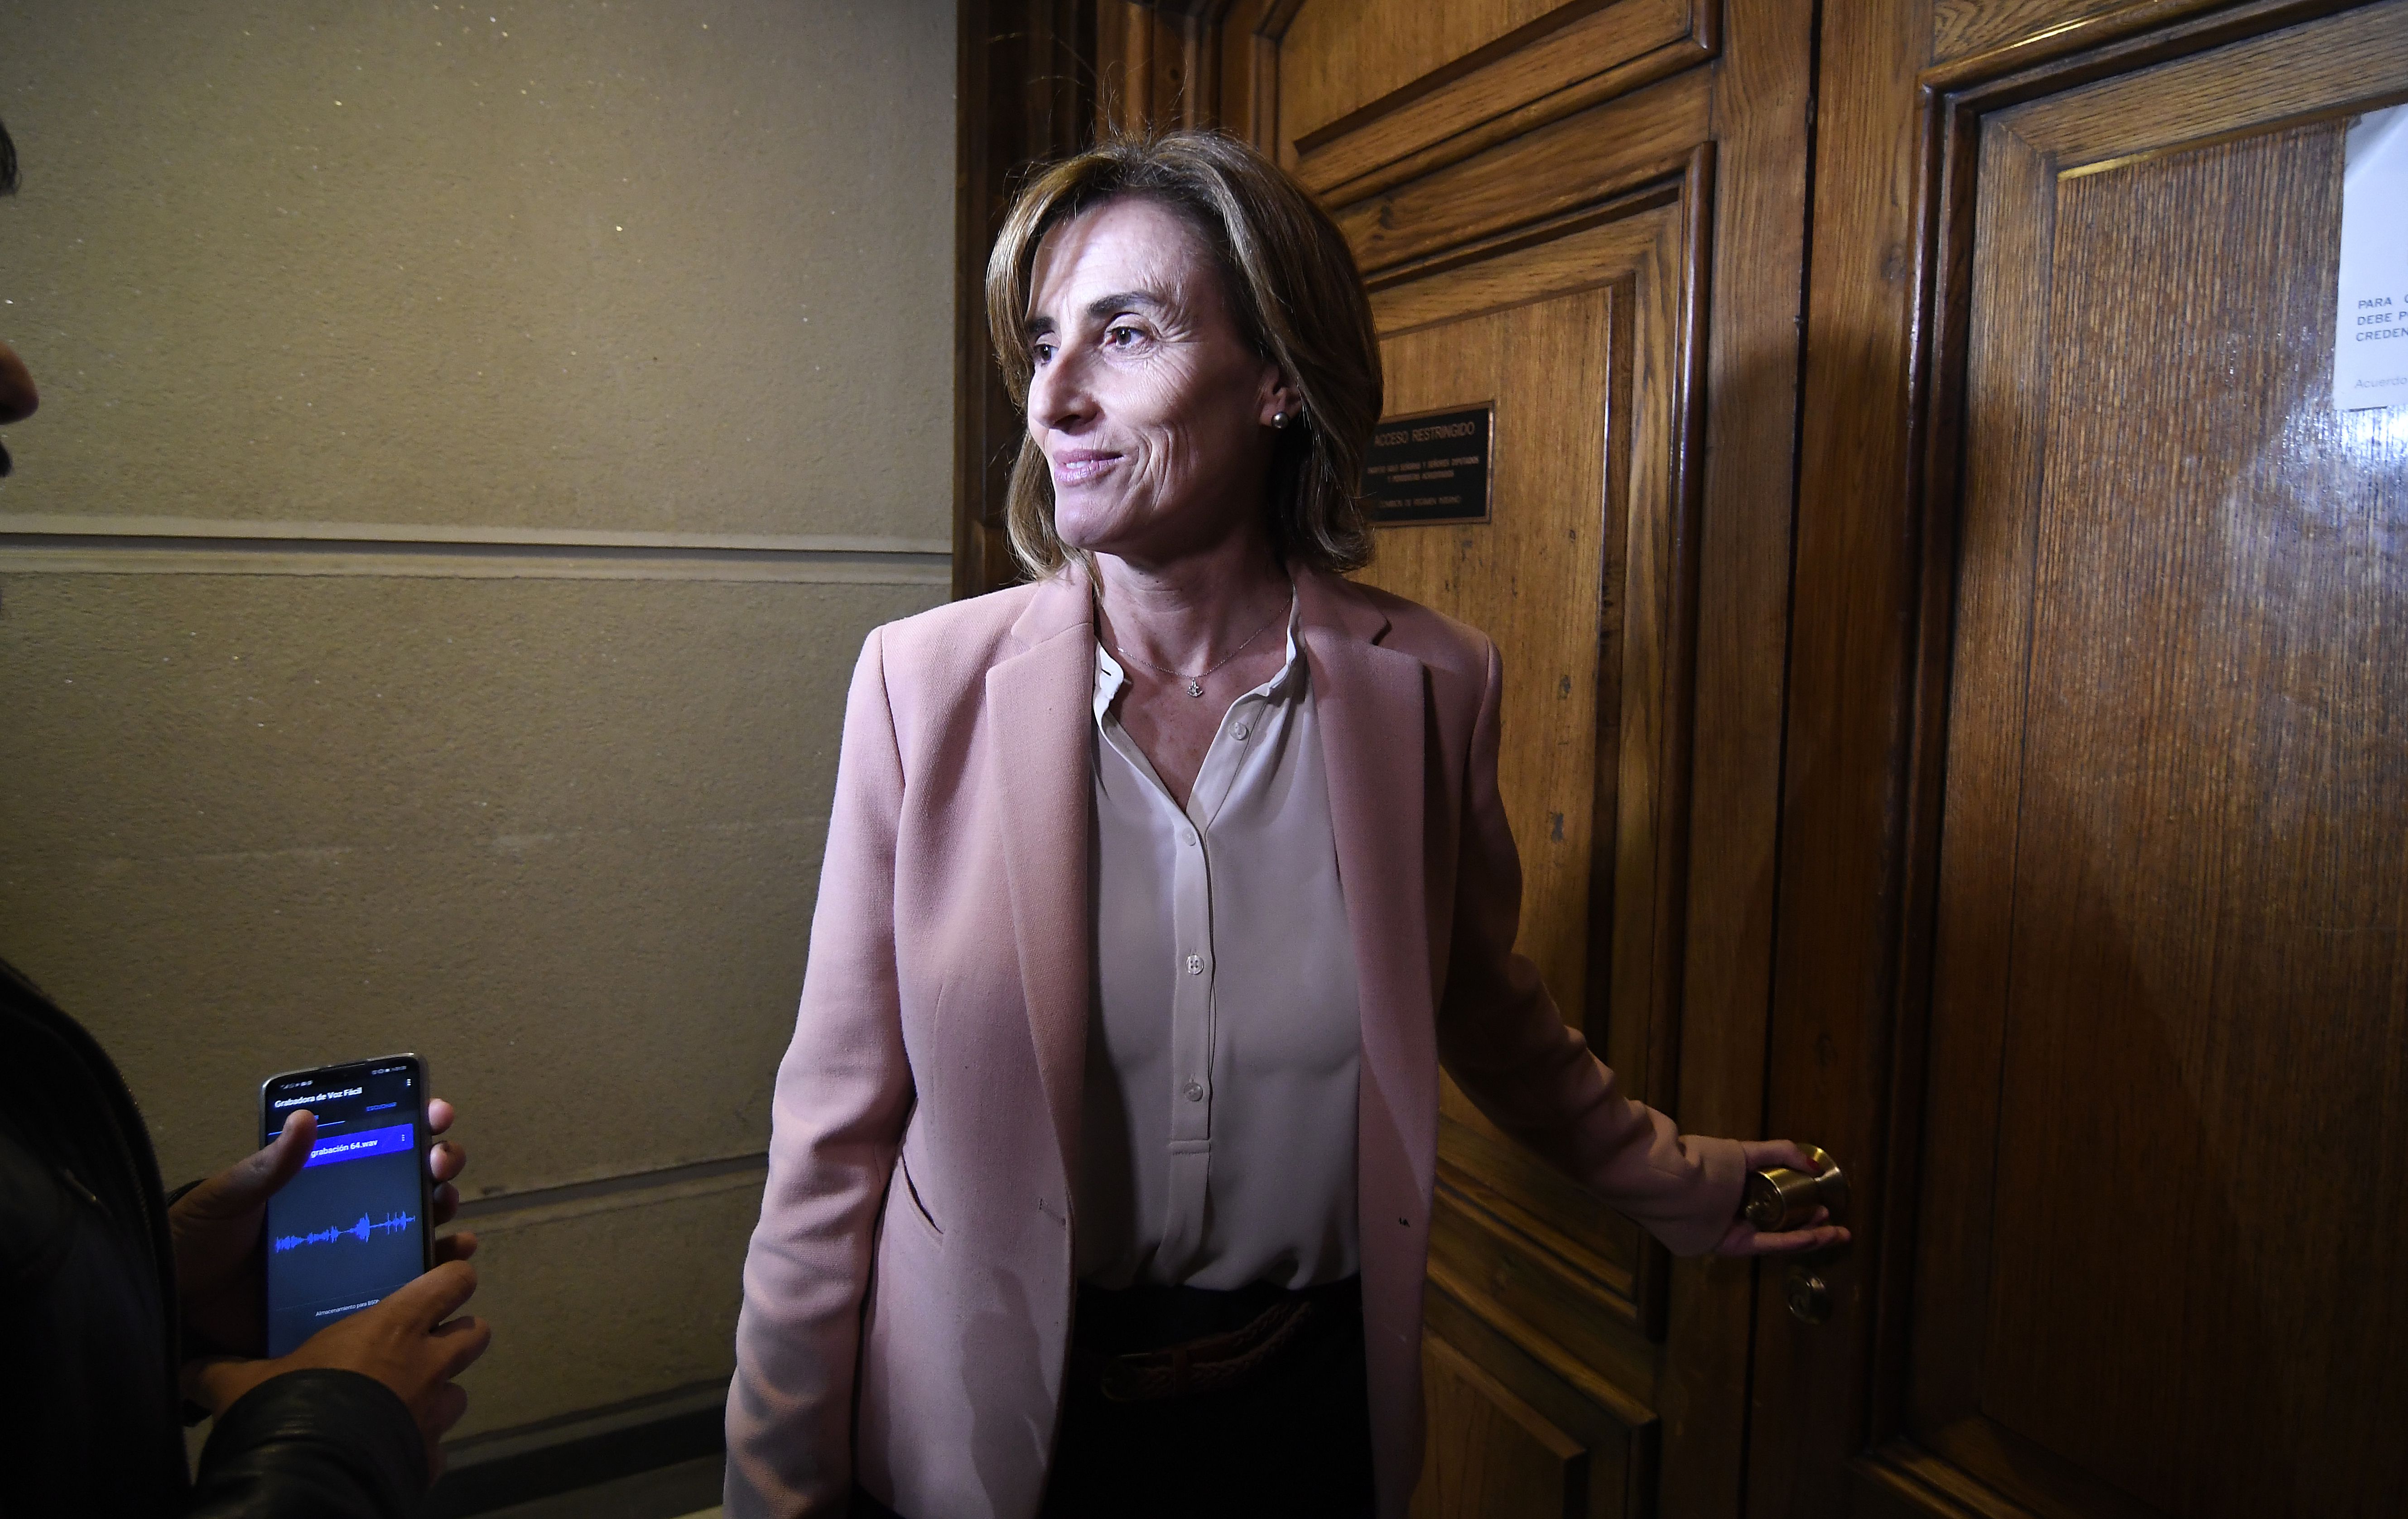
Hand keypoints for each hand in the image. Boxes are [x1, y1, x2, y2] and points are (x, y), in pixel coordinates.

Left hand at [171, 1097, 469, 1355]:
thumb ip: (265, 1166)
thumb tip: (305, 1118)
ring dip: (445, 1212)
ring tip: (450, 1211)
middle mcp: (347, 1211)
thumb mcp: (226, 1198)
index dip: (415, 1123)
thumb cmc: (196, 1242)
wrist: (175, 1311)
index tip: (436, 1114)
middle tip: (440, 1163)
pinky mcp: (352, 1298)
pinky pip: (404, 1282)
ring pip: (418, 1225)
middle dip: (440, 1163)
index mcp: (321, 1180)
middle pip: (411, 1179)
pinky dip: (436, 1269)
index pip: (378, 1142)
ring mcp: (354, 1255)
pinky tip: (451, 1258)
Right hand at [186, 1258, 491, 1477]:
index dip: (453, 1278)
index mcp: (394, 1327)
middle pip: (476, 1333)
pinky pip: (437, 1449)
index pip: (453, 1282)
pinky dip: (419, 1448)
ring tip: (404, 1403)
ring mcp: (433, 1415)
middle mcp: (427, 1365)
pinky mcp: (428, 1460)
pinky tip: (391, 1451)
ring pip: (459, 1393)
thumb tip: (186, 1367)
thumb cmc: (287, 1408)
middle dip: (458, 1337)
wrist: (309, 1478)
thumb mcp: (244, 1383)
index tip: (443, 1283)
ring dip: (438, 1395)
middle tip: (427, 1345)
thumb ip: (220, 1369)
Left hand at [1712, 1139, 1852, 1256]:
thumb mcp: (1743, 1153)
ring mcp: (1732, 1232)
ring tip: (1836, 1233)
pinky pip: (1765, 1244)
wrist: (1668, 1178)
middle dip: (1812, 1226)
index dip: (1803, 1207)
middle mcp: (1735, 1215)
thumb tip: (1814, 1165)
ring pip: (1777, 1237)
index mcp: (1736, 1194)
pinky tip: (1814, 1236)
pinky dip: (1791, 1241)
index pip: (1775, 1206)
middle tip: (1837, 1225)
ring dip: (1808, 1237)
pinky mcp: (1728, 1245)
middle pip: (1780, 1225)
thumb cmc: (1702, 1162)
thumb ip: (1779, 1153)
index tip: (1826, 1205)